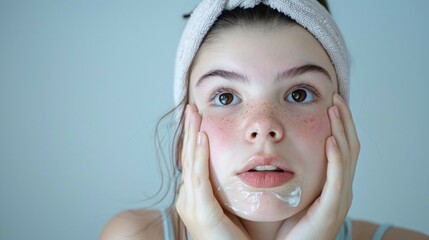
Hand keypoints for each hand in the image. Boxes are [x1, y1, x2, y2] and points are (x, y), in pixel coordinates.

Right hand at [176, 104, 250, 239]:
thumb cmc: (234, 238)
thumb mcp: (228, 208)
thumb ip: (225, 190)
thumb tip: (231, 172)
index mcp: (193, 197)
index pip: (193, 162)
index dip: (195, 139)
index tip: (200, 119)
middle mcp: (187, 199)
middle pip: (188, 157)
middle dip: (191, 131)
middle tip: (193, 108)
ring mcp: (191, 205)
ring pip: (191, 162)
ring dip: (193, 136)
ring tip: (195, 115)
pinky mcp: (201, 211)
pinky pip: (200, 178)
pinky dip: (200, 156)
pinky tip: (203, 138)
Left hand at [281, 93, 359, 239]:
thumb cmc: (284, 223)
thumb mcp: (289, 189)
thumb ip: (287, 169)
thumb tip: (270, 146)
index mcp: (331, 183)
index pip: (341, 146)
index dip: (339, 124)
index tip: (329, 102)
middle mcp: (340, 188)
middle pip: (350, 147)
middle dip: (344, 120)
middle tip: (334, 97)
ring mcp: (338, 198)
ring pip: (347, 158)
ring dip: (342, 131)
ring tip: (334, 109)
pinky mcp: (331, 209)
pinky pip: (337, 179)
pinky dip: (336, 158)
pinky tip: (331, 140)